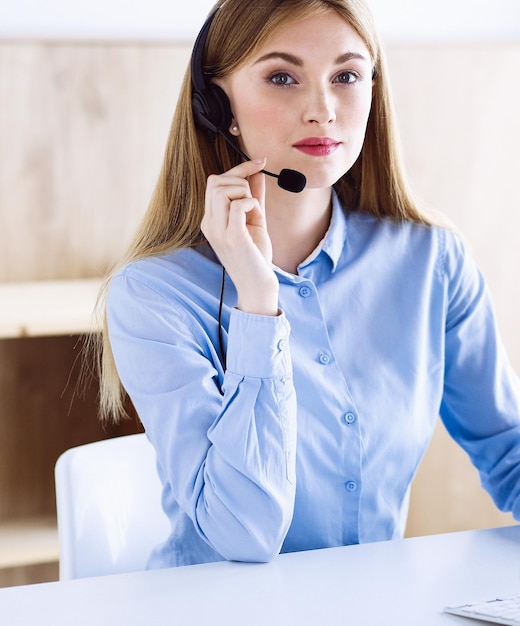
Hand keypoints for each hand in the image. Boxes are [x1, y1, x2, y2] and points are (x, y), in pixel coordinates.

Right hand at [201, 160, 278, 315]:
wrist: (258, 284)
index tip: (260, 162)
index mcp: (211, 219)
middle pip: (215, 181)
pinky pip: (238, 205)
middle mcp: (210, 224)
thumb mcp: (255, 221)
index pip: (215, 182)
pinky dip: (251, 203)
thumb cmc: (256, 255)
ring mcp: (218, 231)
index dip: (238, 169)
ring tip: (254, 209)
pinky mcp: (232, 237)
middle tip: (254, 196)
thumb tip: (257, 172)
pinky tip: (256, 216)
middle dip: (239, 179)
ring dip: (244, 191)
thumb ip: (254, 197)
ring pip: (222, 190)